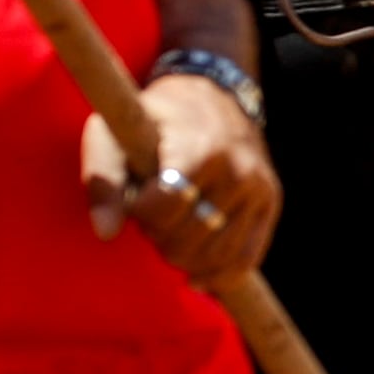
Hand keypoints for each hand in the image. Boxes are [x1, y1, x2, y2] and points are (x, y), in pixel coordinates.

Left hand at [93, 65, 280, 282]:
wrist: (213, 94)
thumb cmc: (153, 118)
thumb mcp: (113, 132)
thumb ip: (103, 180)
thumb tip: (105, 233)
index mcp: (200, 146)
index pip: (167, 203)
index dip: (142, 213)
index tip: (136, 199)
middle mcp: (238, 169)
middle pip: (191, 235)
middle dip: (160, 236)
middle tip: (153, 219)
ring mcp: (259, 189)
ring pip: (219, 253)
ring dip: (185, 258)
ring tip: (171, 238)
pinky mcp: (270, 203)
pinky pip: (248, 258)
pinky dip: (220, 276)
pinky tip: (198, 279)